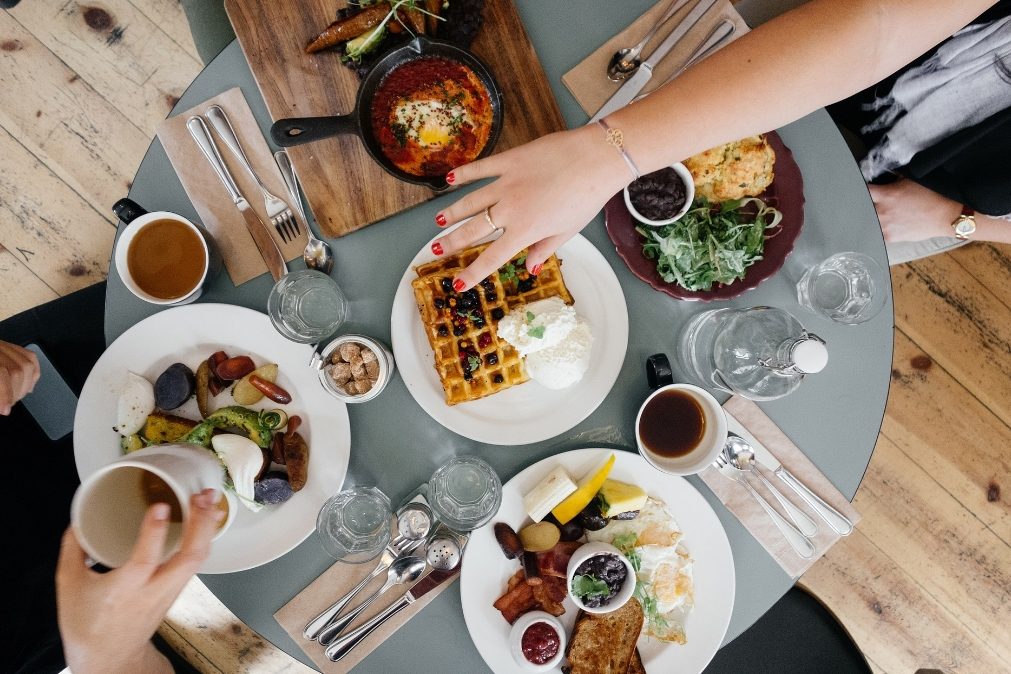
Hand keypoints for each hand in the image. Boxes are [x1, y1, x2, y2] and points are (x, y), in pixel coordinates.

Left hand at [0, 341, 39, 414]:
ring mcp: (4, 346)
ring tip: (16, 397)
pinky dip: (33, 374)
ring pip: (28, 364)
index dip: (6, 394)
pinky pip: (30, 358)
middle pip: (18, 369)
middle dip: (16, 392)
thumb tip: (3, 406)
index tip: (5, 410)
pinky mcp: (10, 347)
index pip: (2, 372)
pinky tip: (26, 385)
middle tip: (8, 405)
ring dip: (26, 385)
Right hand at [56, 489, 223, 673]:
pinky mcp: (177, 589)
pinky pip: (196, 562)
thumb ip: (73, 550)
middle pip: (189, 558)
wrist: (108, 657)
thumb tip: (78, 520)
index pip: (145, 560)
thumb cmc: (87, 623)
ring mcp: (170, 591)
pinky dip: (204, 538)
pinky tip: (207, 519)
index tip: (160, 506)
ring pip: (198, 560)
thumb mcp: (69, 586)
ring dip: (207, 528)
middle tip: (202, 496)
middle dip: (200, 525)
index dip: (153, 532)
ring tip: (210, 500)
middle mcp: (154, 590)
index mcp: (124, 590)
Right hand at [431, 125, 629, 289]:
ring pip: (470, 201)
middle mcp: (510, 210)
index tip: (457, 284)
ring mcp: (506, 183)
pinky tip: (450, 180)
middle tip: (436, 250)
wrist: (596, 159)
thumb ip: (545, 249)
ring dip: (452, 212)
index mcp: (525, 231)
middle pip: (473, 230)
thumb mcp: (568, 231)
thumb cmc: (587, 197)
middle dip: (452, 242)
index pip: (491, 258)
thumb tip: (531, 267)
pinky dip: (464, 174)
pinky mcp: (510, 161)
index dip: (472, 273)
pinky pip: (481, 169)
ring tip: (438, 221)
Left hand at [868, 179, 962, 242]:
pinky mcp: (890, 237)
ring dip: (872, 217)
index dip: (860, 188)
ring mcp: (885, 226)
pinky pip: (878, 232)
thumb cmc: (932, 196)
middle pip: (863, 207)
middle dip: (866, 204)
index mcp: (886, 195)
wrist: (946, 216)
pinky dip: (880, 228)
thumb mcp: (911, 180)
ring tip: (881, 214)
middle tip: (871, 202)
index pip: (863, 190)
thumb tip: (886, 177)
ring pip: (869, 222)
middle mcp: (882, 212)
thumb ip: (894, 180)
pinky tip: (887, 224)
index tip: (860, 187)